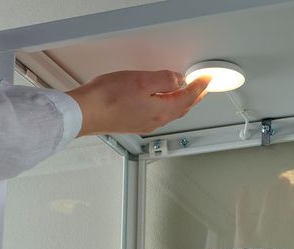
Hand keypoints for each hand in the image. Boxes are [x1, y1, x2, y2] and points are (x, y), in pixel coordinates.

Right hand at [66, 70, 210, 136]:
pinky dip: (168, 106)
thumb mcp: (142, 80)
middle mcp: (156, 121)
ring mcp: (145, 123)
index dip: (200, 87)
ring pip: (171, 113)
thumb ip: (165, 80)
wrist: (87, 113)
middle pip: (182, 108)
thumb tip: (179, 80)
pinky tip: (163, 101)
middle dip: (194, 97)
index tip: (206, 79)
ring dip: (182, 103)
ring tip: (187, 94)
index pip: (188, 98)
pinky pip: (159, 115)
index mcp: (162, 111)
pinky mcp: (134, 123)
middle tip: (202, 88)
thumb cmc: (109, 98)